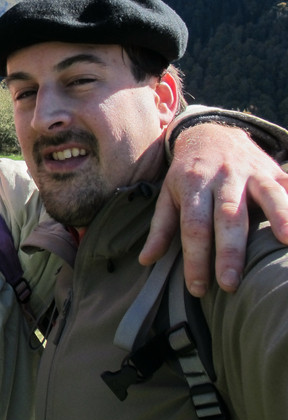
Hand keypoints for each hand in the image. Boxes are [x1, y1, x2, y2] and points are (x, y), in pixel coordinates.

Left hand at [140, 123, 287, 296]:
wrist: (210, 132)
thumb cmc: (187, 173)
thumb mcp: (168, 195)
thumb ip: (161, 228)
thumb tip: (145, 261)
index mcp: (193, 185)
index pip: (193, 227)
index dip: (195, 258)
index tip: (198, 288)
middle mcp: (222, 178)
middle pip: (227, 217)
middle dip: (229, 252)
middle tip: (230, 284)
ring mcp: (251, 172)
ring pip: (268, 196)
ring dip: (280, 217)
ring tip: (286, 243)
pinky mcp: (272, 170)